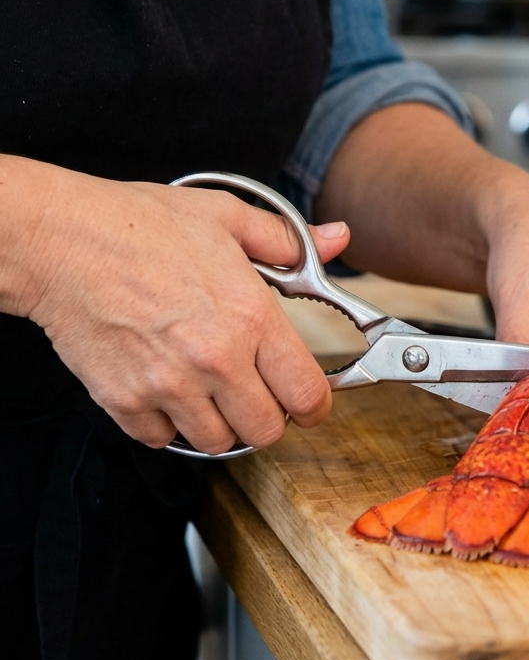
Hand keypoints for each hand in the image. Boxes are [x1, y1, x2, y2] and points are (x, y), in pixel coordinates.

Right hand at [1, 157, 349, 453]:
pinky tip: (165, 387)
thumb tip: (336, 239)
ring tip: (208, 389)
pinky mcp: (125, 403)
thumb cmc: (138, 225)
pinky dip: (167, 424)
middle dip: (267, 417)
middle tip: (254, 393)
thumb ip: (286, 239)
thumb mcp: (224, 216)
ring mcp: (169, 387)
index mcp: (250, 316)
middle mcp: (216, 360)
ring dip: (218, 423)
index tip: (309, 403)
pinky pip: (162, 439)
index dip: (316, 405)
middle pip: (266, 431)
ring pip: (216, 443)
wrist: (61, 240)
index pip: (307, 393)